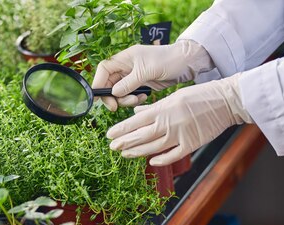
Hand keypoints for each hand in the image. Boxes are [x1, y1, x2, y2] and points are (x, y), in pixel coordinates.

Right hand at [92, 40, 213, 110]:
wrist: (185, 63)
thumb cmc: (168, 60)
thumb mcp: (147, 71)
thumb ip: (129, 82)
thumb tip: (114, 92)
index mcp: (125, 58)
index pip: (104, 69)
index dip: (98, 83)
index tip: (101, 98)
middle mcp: (126, 67)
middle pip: (109, 83)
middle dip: (112, 96)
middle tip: (117, 107)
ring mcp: (133, 76)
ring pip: (119, 92)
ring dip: (125, 100)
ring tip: (138, 99)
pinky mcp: (140, 84)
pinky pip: (130, 95)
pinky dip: (134, 100)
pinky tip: (144, 98)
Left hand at [107, 74, 252, 165]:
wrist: (225, 101)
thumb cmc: (200, 96)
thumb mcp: (173, 96)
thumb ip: (154, 107)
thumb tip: (137, 112)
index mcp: (163, 109)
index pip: (135, 121)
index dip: (121, 130)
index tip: (110, 135)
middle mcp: (168, 123)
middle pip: (141, 136)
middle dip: (124, 143)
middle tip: (112, 147)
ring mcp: (179, 135)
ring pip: (153, 148)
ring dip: (137, 152)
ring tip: (125, 154)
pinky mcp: (191, 144)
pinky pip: (172, 156)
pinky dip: (161, 160)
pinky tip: (151, 162)